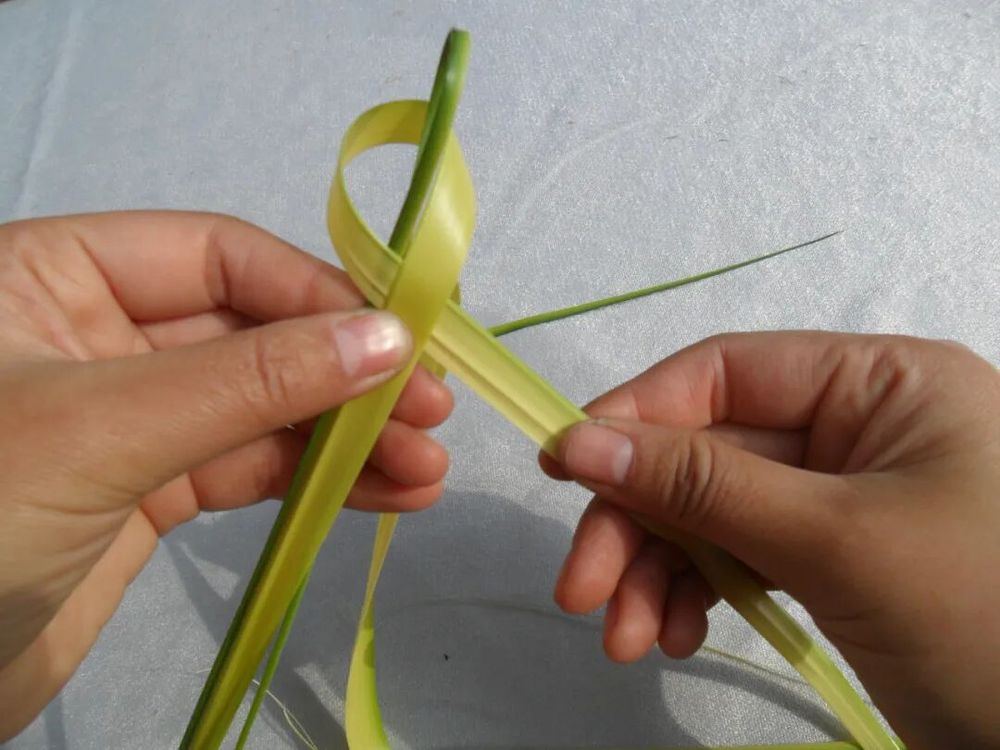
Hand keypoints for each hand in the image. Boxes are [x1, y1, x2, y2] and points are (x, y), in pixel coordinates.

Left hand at [0, 212, 452, 738]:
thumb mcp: (103, 428)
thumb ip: (248, 382)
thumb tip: (385, 339)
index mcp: (57, 274)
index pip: (218, 256)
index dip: (314, 294)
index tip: (400, 340)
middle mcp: (99, 334)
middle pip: (254, 334)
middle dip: (345, 374)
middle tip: (432, 410)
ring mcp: (129, 418)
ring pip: (262, 409)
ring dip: (348, 435)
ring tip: (427, 467)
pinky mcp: (148, 493)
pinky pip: (249, 470)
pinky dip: (319, 480)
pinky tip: (390, 493)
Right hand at [548, 331, 999, 749]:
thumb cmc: (982, 613)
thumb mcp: (836, 541)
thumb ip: (704, 485)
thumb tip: (580, 440)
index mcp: (881, 383)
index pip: (728, 372)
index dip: (638, 414)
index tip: (563, 467)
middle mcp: (858, 428)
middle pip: (710, 452)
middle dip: (641, 521)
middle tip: (582, 590)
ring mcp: (844, 499)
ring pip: (717, 513)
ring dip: (659, 571)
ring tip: (628, 639)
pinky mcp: (835, 561)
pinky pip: (744, 558)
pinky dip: (700, 594)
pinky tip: (674, 635)